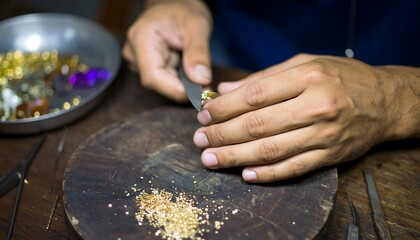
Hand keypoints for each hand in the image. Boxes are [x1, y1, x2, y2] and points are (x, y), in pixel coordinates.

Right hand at [123, 0, 211, 101]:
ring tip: (199, 74)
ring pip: (161, 84)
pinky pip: (163, 79)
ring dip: (182, 84)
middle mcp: (134, 52)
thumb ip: (198, 53)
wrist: (174, 2)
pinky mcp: (146, 65)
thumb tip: (202, 80)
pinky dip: (180, 80)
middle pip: (157, 82)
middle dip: (183, 87)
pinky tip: (190, 72)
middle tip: (206, 87)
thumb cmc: (184, 9)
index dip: (176, 89)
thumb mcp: (197, 26)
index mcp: (141, 38)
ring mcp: (138, 60)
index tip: (200, 93)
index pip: (153, 76)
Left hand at [193, 54, 419, 182]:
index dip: (225, 107)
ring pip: (270, 150)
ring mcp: (323, 134)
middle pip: (257, 125)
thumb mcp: (305, 63)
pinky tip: (244, 174)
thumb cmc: (342, 77)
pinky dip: (267, 174)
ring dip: (235, 157)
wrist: (385, 101)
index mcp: (307, 77)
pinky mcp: (330, 156)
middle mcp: (315, 106)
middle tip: (200, 139)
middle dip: (222, 134)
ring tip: (210, 159)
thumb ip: (265, 77)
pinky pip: (293, 169)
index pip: (255, 95)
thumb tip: (226, 90)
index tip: (204, 113)